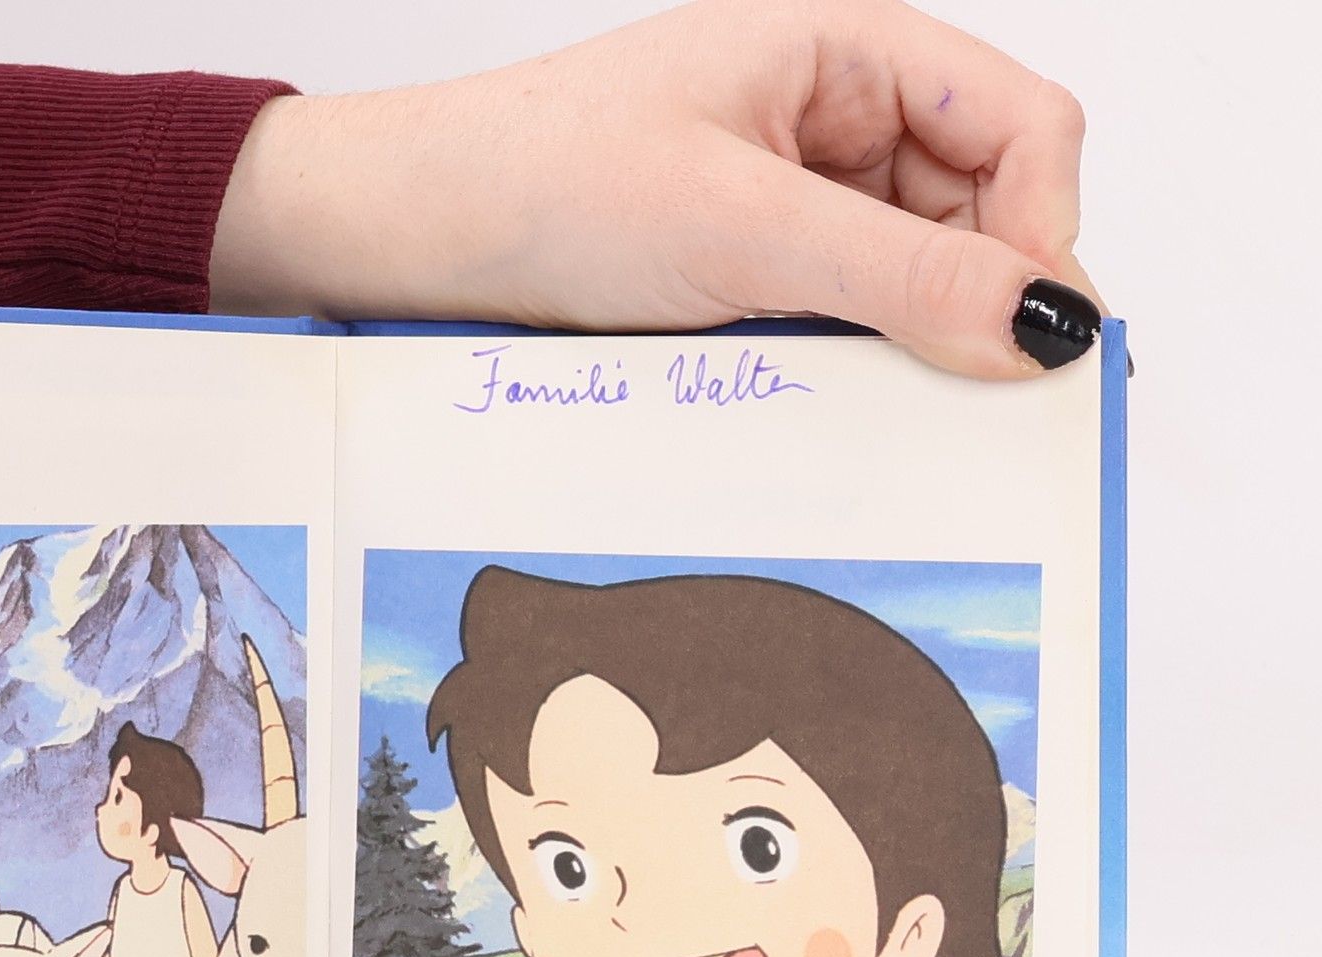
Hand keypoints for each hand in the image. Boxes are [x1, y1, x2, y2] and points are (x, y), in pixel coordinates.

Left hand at [212, 0, 1099, 376]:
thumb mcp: (742, 227)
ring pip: (913, 280)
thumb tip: (1047, 321)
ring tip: (851, 391)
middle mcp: (835, 122)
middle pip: (982, 211)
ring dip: (907, 342)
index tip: (1030, 337)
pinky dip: (845, 365)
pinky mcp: (749, 277)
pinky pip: (840, 324)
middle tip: (953, 393)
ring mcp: (792, 203)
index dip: (1045, 229)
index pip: (1022, 128)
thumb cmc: (546, 181)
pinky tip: (811, 397)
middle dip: (977, 297)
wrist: (415, 236)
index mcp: (851, 54)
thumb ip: (901, 274)